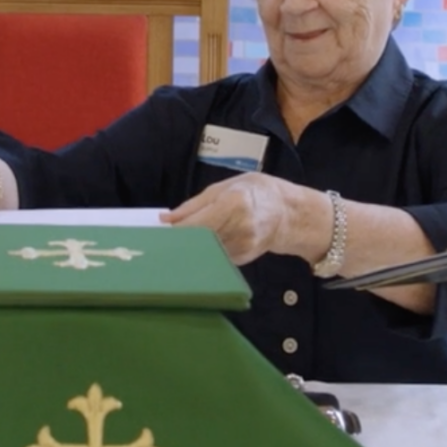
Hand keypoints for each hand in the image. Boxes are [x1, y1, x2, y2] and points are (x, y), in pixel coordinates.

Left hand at [164, 173, 320, 265]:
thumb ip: (193, 205)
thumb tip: (166, 219)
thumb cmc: (257, 192)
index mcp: (233, 204)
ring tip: (180, 239)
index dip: (174, 231)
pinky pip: (215, 256)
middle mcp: (239, 228)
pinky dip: (205, 251)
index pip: (196, 224)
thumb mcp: (224, 187)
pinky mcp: (242, 259)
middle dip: (179, 240)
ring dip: (190, 247)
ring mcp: (242, 246)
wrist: (289, 213)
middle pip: (198, 241)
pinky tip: (202, 243)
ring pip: (204, 252)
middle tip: (161, 239)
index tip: (157, 233)